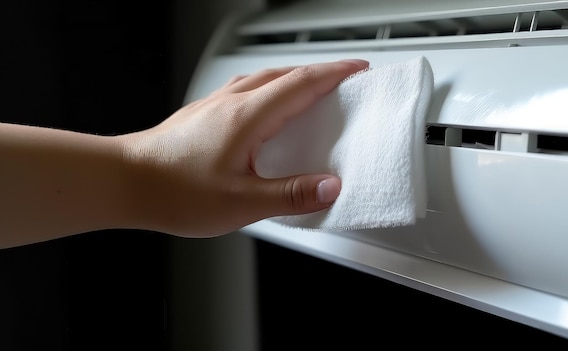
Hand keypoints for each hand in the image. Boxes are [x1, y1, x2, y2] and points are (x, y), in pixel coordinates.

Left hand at [118, 59, 369, 237]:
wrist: (124, 181)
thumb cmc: (173, 190)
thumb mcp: (241, 202)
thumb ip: (290, 194)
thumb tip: (329, 187)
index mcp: (248, 116)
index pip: (303, 82)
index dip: (336, 74)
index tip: (359, 70)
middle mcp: (231, 102)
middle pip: (285, 74)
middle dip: (320, 74)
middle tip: (343, 82)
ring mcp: (215, 105)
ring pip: (263, 79)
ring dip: (293, 80)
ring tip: (310, 94)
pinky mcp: (203, 114)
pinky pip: (245, 91)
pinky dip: (268, 92)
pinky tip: (265, 112)